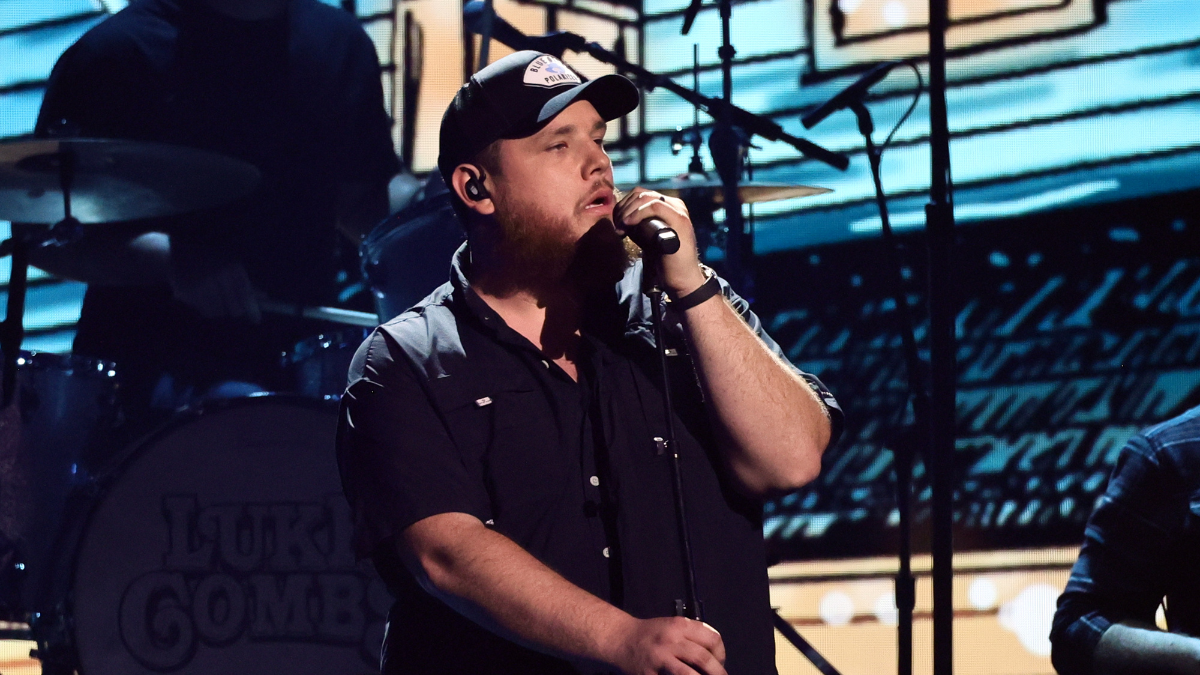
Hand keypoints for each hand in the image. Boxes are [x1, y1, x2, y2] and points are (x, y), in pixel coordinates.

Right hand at [169, 259, 261, 322]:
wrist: (174, 255)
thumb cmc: (209, 260)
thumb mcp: (230, 265)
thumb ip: (248, 282)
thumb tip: (265, 298)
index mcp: (233, 267)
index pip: (246, 294)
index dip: (253, 309)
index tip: (257, 320)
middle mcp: (219, 276)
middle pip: (234, 308)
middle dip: (235, 310)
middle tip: (233, 307)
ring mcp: (203, 285)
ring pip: (219, 312)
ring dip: (220, 309)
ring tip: (214, 296)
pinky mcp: (188, 293)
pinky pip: (205, 311)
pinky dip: (207, 308)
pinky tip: (203, 296)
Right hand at [604, 616, 726, 674]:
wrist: (621, 638)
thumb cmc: (650, 633)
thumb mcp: (672, 625)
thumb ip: (692, 634)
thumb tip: (715, 652)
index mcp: (680, 625)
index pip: (712, 638)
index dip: (721, 653)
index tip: (720, 662)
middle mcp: (671, 639)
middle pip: (703, 658)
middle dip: (717, 672)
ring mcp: (660, 657)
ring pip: (689, 674)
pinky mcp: (649, 672)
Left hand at [614, 188, 707, 297]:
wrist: (682, 277)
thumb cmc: (664, 259)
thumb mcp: (647, 237)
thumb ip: (637, 224)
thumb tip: (619, 217)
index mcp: (668, 206)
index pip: (641, 194)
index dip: (623, 205)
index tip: (616, 221)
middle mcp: (675, 204)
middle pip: (641, 193)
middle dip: (623, 207)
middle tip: (616, 224)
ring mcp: (679, 211)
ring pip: (646, 197)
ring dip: (628, 210)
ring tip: (621, 226)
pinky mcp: (679, 219)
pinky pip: (655, 207)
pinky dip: (637, 213)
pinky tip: (628, 224)